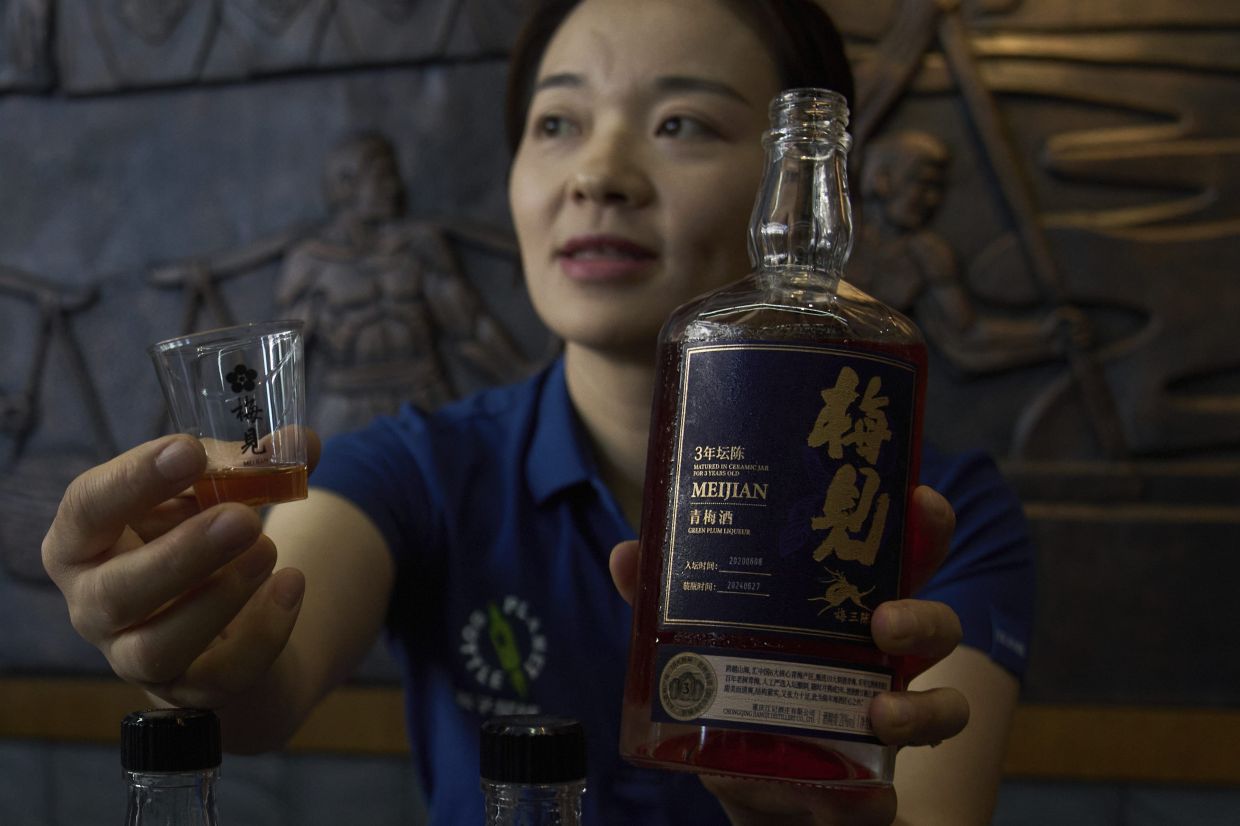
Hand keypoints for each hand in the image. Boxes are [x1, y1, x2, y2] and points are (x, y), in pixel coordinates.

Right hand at [40, 432, 319, 708]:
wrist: (230, 624)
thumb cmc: (201, 543)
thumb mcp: (215, 496)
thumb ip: (255, 466)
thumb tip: (307, 440)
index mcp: (85, 542)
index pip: (87, 508)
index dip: (134, 479)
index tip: (189, 450)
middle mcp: (95, 605)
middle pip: (118, 591)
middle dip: (183, 553)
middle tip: (243, 518)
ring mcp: (134, 657)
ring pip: (158, 647)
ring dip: (220, 596)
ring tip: (268, 549)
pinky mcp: (188, 690)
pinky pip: (221, 676)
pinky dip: (263, 632)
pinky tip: (291, 585)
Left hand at [609, 485, 967, 824]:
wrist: (760, 795)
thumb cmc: (742, 700)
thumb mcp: (703, 648)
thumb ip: (666, 605)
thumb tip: (628, 554)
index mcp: (845, 614)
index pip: (898, 562)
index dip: (923, 528)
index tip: (920, 501)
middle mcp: (880, 664)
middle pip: (936, 624)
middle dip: (922, 615)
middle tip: (884, 619)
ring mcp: (887, 723)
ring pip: (944, 705)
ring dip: (920, 708)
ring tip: (881, 712)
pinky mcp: (874, 786)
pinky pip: (897, 794)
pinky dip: (875, 796)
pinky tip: (857, 795)